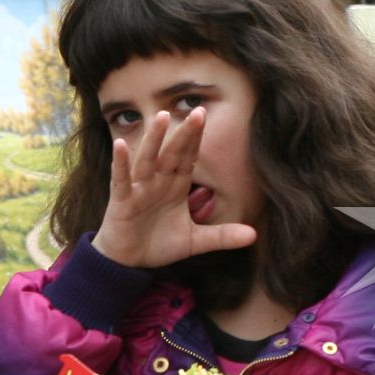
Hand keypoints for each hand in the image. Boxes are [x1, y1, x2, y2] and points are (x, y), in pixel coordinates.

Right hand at [92, 107, 256, 268]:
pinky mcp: (122, 200)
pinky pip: (121, 179)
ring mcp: (139, 189)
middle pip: (173, 153)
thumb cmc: (159, 244)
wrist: (129, 262)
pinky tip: (120, 145)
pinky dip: (121, 163)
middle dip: (185, 134)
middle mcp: (157, 182)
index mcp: (175, 186)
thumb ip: (222, 236)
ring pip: (148, 159)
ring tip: (162, 117)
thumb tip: (254, 235)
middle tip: (198, 112)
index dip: (197, 139)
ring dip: (154, 139)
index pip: (188, 158)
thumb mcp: (195, 241)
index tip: (208, 117)